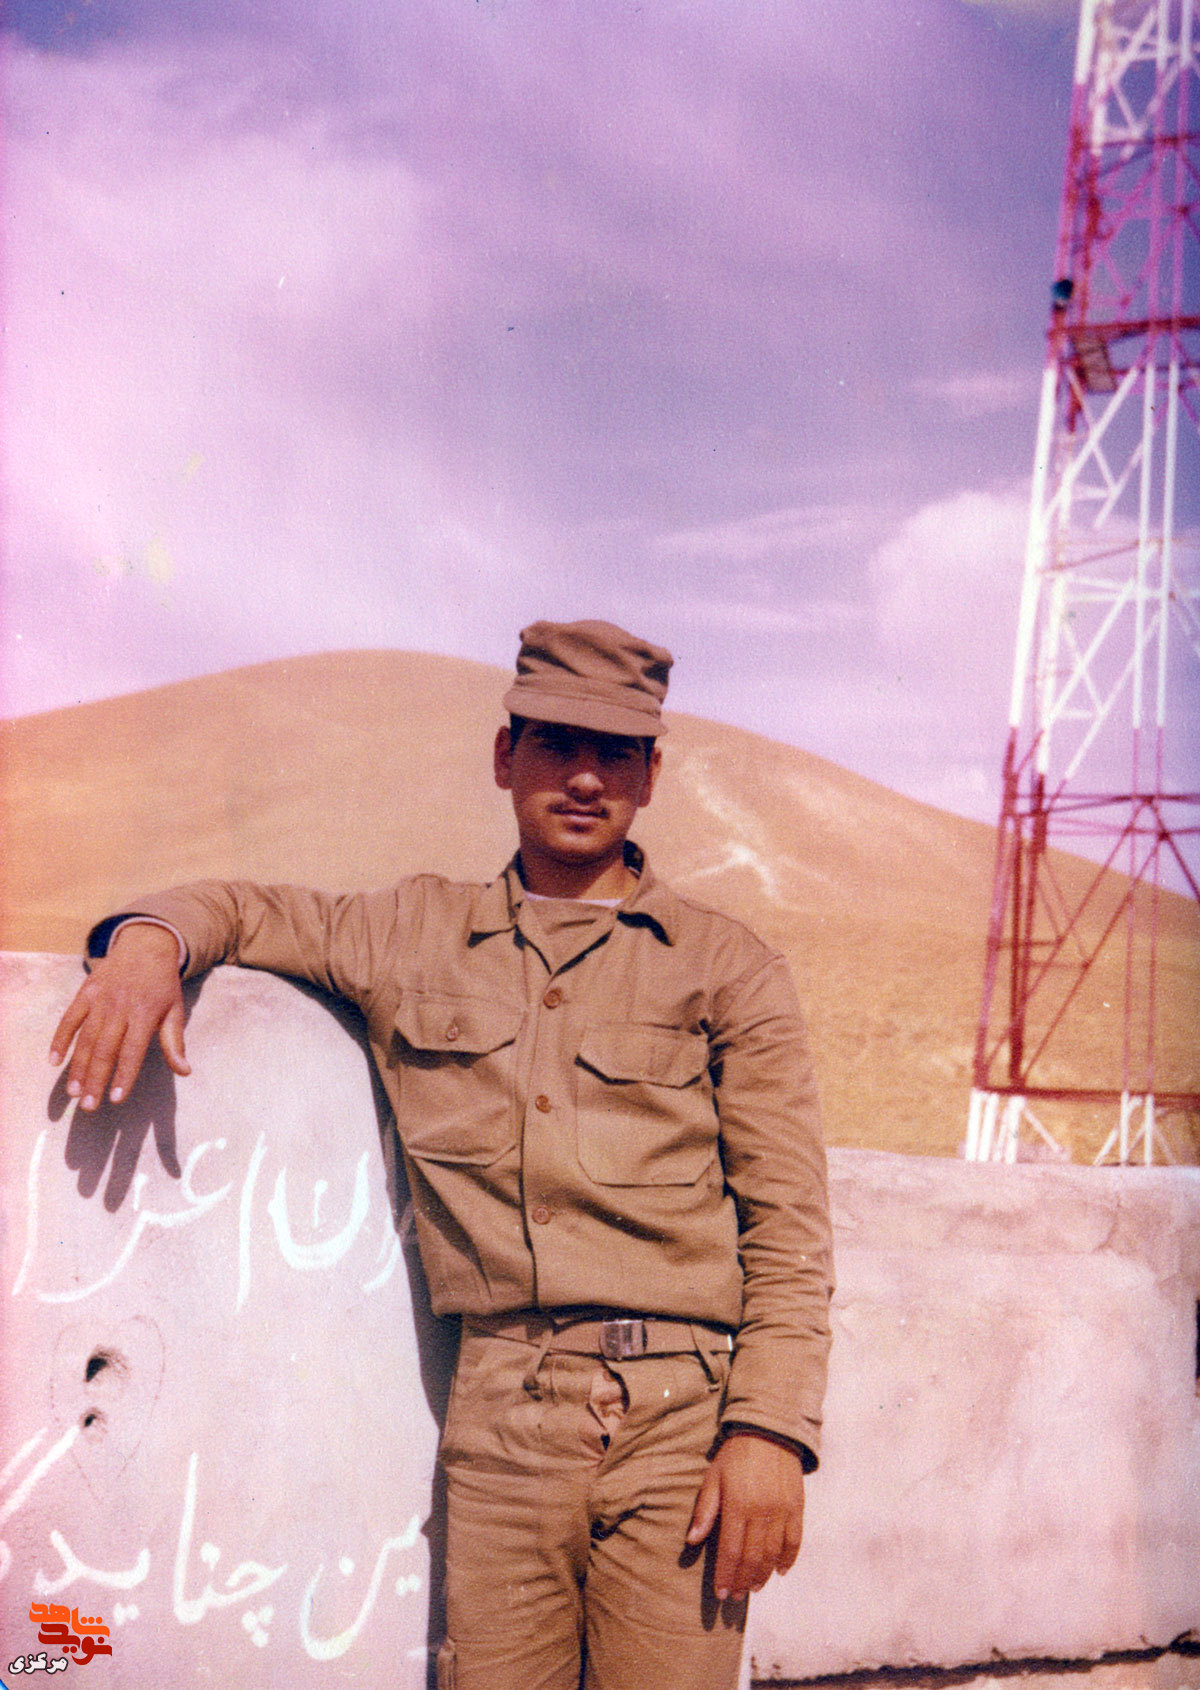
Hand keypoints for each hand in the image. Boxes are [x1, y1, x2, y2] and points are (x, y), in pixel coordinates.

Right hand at [49, 923, 189, 1108]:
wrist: (146, 946)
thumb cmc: (162, 985)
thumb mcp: (175, 1010)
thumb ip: (175, 1043)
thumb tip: (185, 1071)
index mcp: (145, 1014)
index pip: (132, 1051)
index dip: (124, 1076)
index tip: (115, 1099)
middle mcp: (120, 1008)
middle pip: (104, 1049)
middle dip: (95, 1079)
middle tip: (88, 1106)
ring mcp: (100, 999)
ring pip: (85, 1038)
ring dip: (77, 1066)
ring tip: (74, 1092)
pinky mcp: (86, 993)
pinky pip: (69, 1019)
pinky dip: (60, 1039)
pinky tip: (54, 1060)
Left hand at [685, 1432, 804, 1601]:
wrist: (770, 1430)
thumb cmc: (736, 1454)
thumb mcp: (714, 1477)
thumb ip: (705, 1510)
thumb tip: (691, 1540)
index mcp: (737, 1504)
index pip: (731, 1550)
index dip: (726, 1575)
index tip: (721, 1593)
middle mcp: (761, 1511)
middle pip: (752, 1557)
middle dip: (742, 1580)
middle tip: (735, 1596)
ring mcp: (782, 1510)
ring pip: (773, 1553)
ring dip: (763, 1575)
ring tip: (753, 1588)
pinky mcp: (797, 1507)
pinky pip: (794, 1540)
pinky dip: (788, 1559)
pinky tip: (780, 1571)